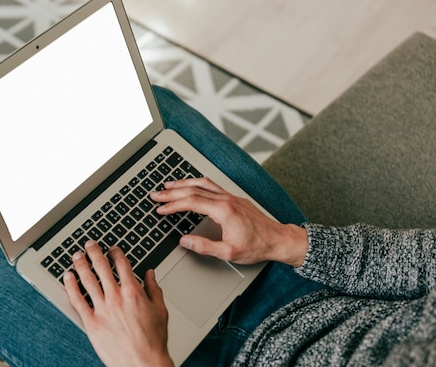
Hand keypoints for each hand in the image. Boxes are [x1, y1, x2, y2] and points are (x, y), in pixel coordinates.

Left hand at [64, 241, 173, 366]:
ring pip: (87, 280)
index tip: (112, 249)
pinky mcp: (91, 323)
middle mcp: (116, 297)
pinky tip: (68, 277)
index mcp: (133, 291)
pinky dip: (71, 286)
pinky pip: (77, 300)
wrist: (143, 363)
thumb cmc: (153, 341)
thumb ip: (154, 289)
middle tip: (89, 244)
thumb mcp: (160, 310)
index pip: (121, 264)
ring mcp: (102, 309)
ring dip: (80, 264)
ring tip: (76, 256)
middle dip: (94, 252)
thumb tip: (150, 274)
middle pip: (101, 267)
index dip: (115, 252)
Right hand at [150, 177, 306, 266]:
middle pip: (193, 190)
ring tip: (168, 186)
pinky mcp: (234, 198)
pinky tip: (192, 184)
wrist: (279, 240)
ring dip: (183, 184)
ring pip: (202, 184)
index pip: (191, 202)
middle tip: (156, 194)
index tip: (160, 209)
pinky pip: (212, 185)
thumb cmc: (257, 247)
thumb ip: (204, 246)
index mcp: (224, 210)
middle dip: (172, 192)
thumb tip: (184, 241)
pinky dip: (197, 183)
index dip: (173, 205)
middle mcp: (226, 199)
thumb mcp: (228, 253)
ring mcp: (231, 197)